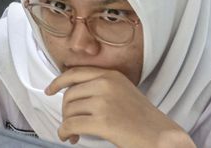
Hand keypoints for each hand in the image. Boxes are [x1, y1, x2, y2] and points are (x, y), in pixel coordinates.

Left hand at [45, 67, 194, 147]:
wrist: (161, 136)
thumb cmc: (143, 119)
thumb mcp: (123, 91)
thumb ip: (102, 86)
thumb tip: (74, 93)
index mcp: (111, 75)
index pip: (75, 73)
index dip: (58, 82)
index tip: (49, 90)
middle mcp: (106, 84)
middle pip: (69, 94)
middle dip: (65, 111)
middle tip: (70, 123)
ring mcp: (104, 102)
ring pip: (69, 110)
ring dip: (66, 124)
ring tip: (74, 133)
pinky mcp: (103, 121)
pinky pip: (71, 125)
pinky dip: (65, 133)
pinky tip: (70, 138)